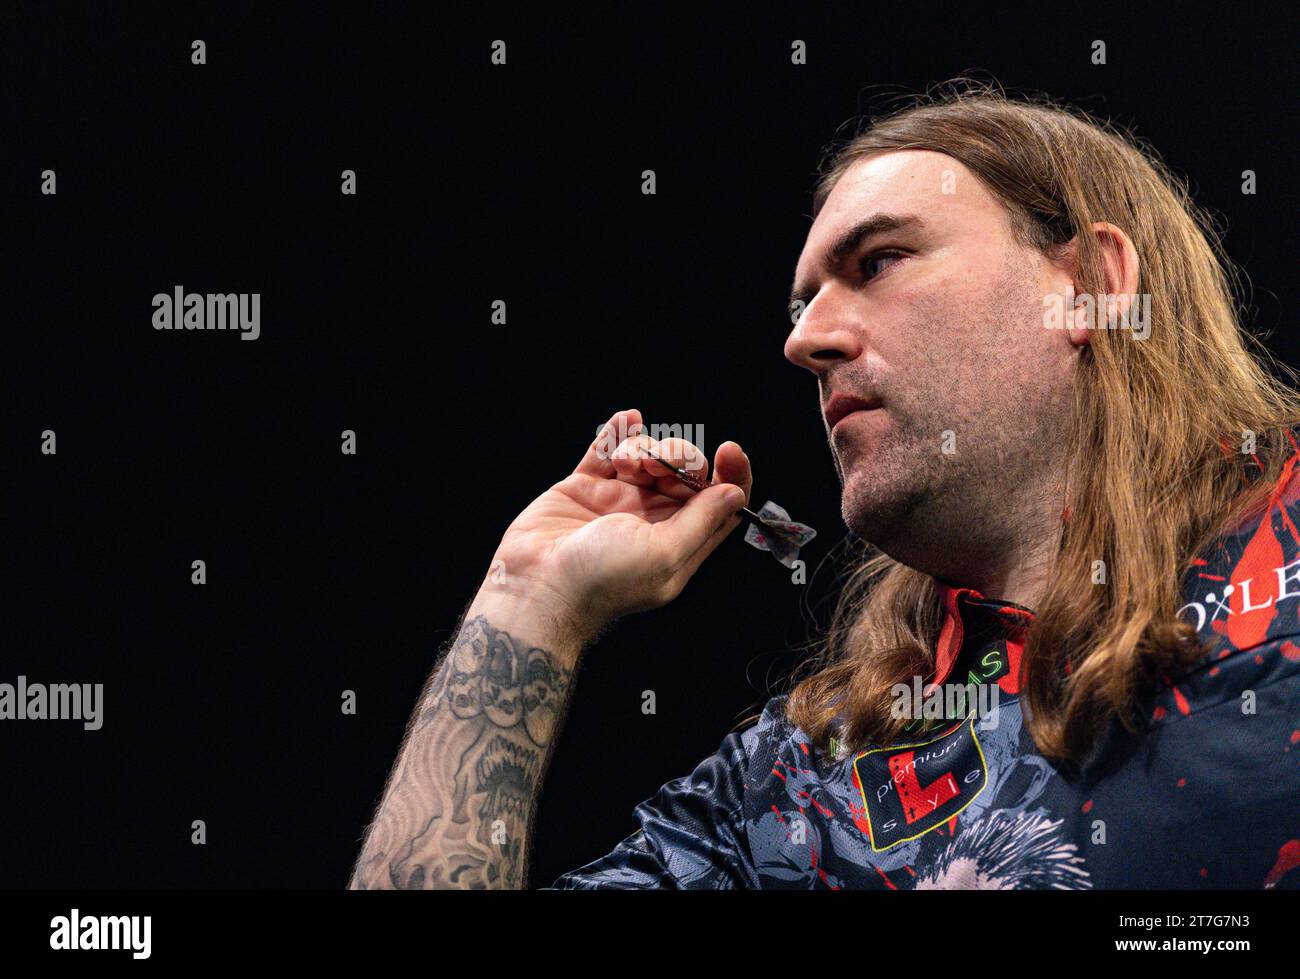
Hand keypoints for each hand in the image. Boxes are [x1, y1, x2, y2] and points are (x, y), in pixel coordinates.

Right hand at [483, 408, 752, 639]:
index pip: (719, 502)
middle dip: (678, 456)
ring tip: (626, 462)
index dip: (730, 475)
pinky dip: (617, 432)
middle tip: (657, 463)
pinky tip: (626, 420)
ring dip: (643, 447)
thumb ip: (702, 521)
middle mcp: (652, 520)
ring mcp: (617, 502)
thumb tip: (735, 493)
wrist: (538, 586)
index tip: (728, 451)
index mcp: (679, 541)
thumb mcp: (665, 554)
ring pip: (646, 457)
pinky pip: (605, 451)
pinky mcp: (584, 489)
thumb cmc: (602, 582)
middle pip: (684, 472)